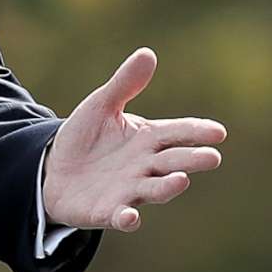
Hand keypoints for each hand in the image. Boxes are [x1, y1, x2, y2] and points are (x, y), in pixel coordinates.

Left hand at [42, 47, 226, 232]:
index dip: (197, 132)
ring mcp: (129, 190)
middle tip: (212, 157)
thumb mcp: (102, 106)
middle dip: (192, 160)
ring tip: (181, 181)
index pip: (177, 133)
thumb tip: (148, 53)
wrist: (53, 169)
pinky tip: (130, 217)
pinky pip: (120, 216)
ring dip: (168, 187)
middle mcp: (145, 166)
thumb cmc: (84, 137)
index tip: (218, 132)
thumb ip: (125, 84)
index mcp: (147, 139)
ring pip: (154, 190)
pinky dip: (127, 218)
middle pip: (173, 161)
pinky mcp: (108, 211)